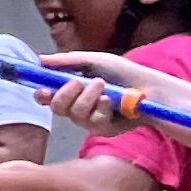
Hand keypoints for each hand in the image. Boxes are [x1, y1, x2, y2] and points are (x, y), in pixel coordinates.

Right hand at [30, 52, 152, 135]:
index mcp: (72, 91)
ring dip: (88, 96)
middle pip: (57, 108)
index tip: (43, 90)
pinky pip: (93, 121)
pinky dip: (101, 107)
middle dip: (66, 93)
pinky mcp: (103, 130)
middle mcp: (77, 107)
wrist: (149, 87)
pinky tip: (111, 101)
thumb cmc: (123, 73)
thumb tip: (41, 59)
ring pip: (75, 114)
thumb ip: (67, 61)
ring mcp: (90, 120)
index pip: (48, 97)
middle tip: (79, 81)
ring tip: (103, 85)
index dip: (42, 95)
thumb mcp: (94, 61)